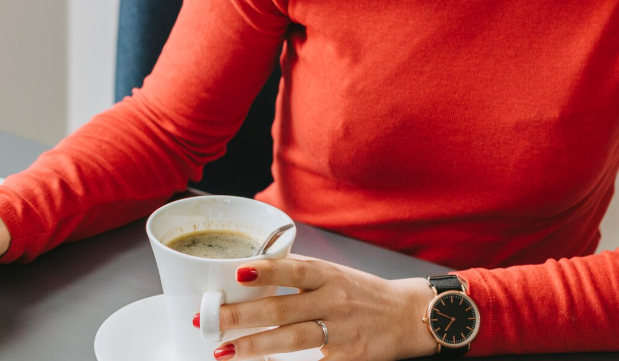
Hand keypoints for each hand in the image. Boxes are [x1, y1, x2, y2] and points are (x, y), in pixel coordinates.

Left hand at [210, 255, 437, 360]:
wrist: (409, 316)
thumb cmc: (362, 292)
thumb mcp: (333, 272)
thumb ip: (296, 270)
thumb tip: (252, 266)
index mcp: (327, 275)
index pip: (293, 269)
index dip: (266, 271)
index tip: (237, 273)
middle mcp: (333, 300)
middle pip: (282, 308)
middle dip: (241, 316)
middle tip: (210, 321)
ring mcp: (341, 331)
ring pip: (293, 339)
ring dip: (256, 347)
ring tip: (225, 351)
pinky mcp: (350, 357)